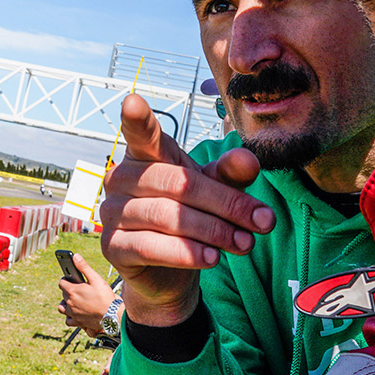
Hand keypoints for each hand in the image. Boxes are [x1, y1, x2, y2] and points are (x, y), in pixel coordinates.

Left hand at [58, 255, 113, 336]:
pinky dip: (69, 317)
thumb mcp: (96, 279)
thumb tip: (75, 256)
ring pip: (62, 307)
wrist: (112, 315)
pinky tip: (75, 313)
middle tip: (79, 289)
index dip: (66, 280)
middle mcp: (70, 303)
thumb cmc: (105, 297)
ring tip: (74, 300)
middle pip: (63, 294)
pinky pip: (68, 320)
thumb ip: (84, 267)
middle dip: (69, 290)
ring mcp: (73, 313)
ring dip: (66, 303)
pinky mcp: (77, 322)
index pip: (61, 283)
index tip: (72, 280)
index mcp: (73, 291)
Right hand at [100, 96, 271, 323]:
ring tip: (245, 243)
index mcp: (145, 156)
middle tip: (263, 221)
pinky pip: (151, 246)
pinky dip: (187, 253)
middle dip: (226, 203)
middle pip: (179, 184)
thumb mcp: (215, 191)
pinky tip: (212, 258)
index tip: (133, 101)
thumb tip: (249, 160)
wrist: (169, 273)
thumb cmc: (190, 218)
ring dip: (214, 231)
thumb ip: (230, 174)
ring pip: (168, 217)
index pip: (141, 134)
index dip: (137, 119)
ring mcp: (111, 212)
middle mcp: (121, 179)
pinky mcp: (113, 246)